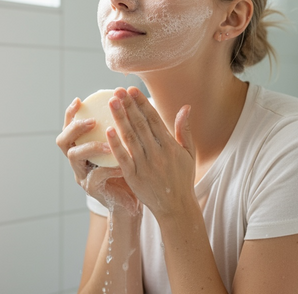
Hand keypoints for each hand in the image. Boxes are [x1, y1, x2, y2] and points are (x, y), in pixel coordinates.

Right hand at [56, 97, 140, 215]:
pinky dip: (110, 167)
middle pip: (63, 141)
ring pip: (74, 156)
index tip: (79, 100)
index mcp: (82, 146)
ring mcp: (82, 175)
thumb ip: (118, 128)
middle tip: (92, 121)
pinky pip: (96, 175)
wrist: (131, 197)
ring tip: (109, 145)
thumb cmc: (127, 167)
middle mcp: (77, 160)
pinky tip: (123, 165)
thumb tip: (125, 100)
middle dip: (75, 128)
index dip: (70, 113)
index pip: (69, 126)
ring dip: (91, 147)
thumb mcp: (121, 145)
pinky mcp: (92, 189)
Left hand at [106, 87, 195, 218]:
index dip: (142, 103)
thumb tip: (185, 107)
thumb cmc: (182, 178)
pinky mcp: (134, 177)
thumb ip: (184, 130)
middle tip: (118, 90)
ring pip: (131, 137)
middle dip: (129, 106)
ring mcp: (145, 165)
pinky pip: (123, 158)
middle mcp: (157, 153)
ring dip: (120, 118)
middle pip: (140, 125)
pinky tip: (108, 130)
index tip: (132, 90)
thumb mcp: (189, 153)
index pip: (154, 119)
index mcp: (170, 146)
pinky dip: (116, 144)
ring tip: (112, 102)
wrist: (176, 208)